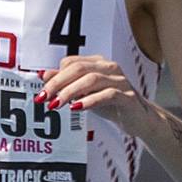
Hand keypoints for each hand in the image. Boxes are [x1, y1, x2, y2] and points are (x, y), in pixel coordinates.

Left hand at [38, 55, 154, 136]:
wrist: (139, 119)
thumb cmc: (110, 103)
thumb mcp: (84, 92)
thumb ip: (67, 83)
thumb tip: (44, 75)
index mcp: (98, 63)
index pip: (71, 62)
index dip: (54, 76)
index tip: (42, 91)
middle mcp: (109, 68)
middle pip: (78, 68)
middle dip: (57, 83)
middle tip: (44, 97)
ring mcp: (120, 81)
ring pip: (92, 79)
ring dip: (70, 92)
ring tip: (57, 104)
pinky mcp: (128, 97)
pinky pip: (108, 94)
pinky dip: (90, 100)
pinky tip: (77, 108)